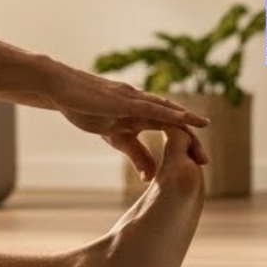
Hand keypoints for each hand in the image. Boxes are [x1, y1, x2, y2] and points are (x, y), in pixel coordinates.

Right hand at [50, 66, 210, 180]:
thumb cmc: (86, 109)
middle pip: (174, 121)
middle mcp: (142, 104)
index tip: (199, 164)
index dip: (185, 146)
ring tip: (204, 130)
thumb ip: (136, 154)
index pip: (170, 130)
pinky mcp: (123, 99)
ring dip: (187, 121)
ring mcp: (134, 99)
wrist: (61, 89)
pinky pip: (150, 105)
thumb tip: (151, 177)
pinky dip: (168, 111)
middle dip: (191, 140)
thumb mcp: (115, 137)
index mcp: (141, 114)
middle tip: (205, 161)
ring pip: (167, 110)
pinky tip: (183, 116)